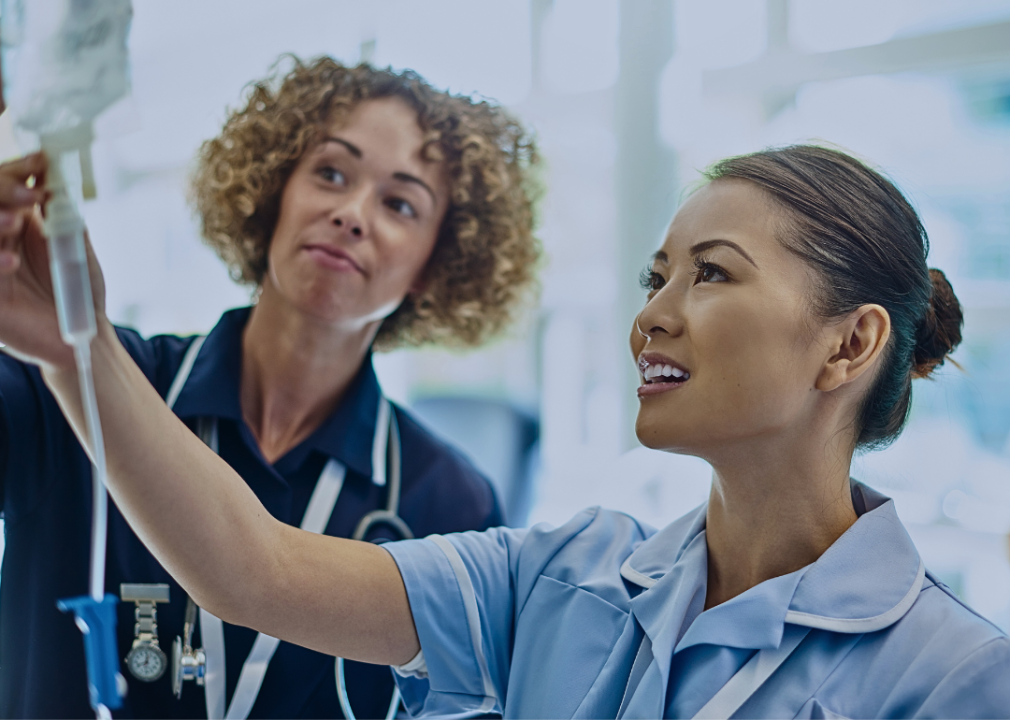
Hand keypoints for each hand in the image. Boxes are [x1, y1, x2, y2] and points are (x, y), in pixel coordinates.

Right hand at [0, 152, 106, 371]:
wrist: (84, 334)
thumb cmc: (80, 290)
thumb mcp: (75, 246)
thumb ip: (63, 215)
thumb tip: (54, 177)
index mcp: (17, 223)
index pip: (2, 186)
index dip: (15, 172)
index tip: (39, 162)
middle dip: (2, 191)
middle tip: (31, 195)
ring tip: (15, 222)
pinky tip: (11, 264)